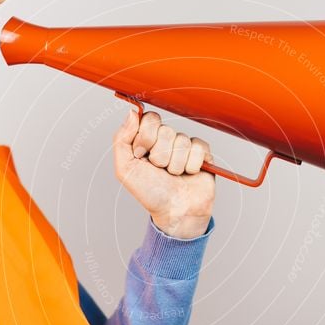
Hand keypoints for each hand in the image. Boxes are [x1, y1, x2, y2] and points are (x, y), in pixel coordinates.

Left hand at [113, 108, 215, 238]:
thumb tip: (132, 112)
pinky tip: (188, 174)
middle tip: (159, 170)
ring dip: (175, 164)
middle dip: (160, 155)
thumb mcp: (125, 169)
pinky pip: (199, 147)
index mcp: (147, 139)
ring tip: (174, 175)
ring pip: (182, 141)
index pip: (150, 119)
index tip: (141, 156)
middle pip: (166, 130)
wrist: (175, 212)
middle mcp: (166, 140)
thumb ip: (121, 139)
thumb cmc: (150, 193)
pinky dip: (192, 165)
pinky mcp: (202, 153)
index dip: (146, 138)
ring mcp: (185, 146)